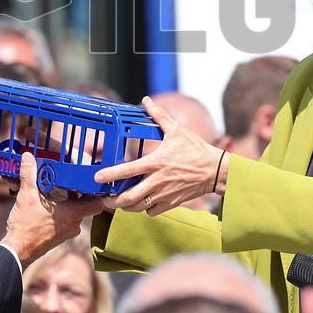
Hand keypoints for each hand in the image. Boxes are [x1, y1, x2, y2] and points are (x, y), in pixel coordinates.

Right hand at [0, 153, 103, 268]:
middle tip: (71, 179)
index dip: (97, 192)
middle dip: (78, 192)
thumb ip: (29, 174)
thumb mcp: (26, 196)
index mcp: (72, 214)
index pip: (97, 204)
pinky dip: (61, 210)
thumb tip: (28, 157)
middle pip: (85, 205)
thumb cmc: (25, 227)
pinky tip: (49, 203)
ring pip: (75, 212)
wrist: (16, 252)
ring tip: (59, 189)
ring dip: (68, 201)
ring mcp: (67, 232)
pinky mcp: (59, 236)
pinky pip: (66, 220)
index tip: (90, 181)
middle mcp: (73, 224)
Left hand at [94, 96, 226, 215]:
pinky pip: (152, 212)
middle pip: (129, 198)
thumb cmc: (194, 149)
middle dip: (113, 202)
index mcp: (155, 162)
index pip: (127, 171)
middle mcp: (157, 180)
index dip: (110, 175)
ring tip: (120, 204)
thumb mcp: (176, 129)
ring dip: (127, 207)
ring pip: (139, 207)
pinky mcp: (172, 203)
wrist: (215, 170)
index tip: (97, 178)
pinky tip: (143, 203)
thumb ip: (159, 115)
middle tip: (105, 200)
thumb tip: (146, 100)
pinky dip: (145, 209)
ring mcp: (164, 194)